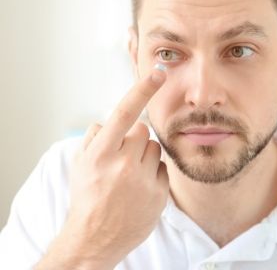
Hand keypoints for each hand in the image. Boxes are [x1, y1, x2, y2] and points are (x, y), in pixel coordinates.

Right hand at [36, 66, 167, 269]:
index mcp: (101, 153)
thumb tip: (111, 121)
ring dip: (144, 156)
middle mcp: (124, 164)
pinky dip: (152, 173)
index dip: (142, 90)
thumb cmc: (86, 195)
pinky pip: (162, 168)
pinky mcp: (159, 194)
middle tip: (122, 158)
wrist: (95, 239)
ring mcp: (144, 180)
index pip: (124, 112)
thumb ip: (96, 137)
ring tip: (129, 175)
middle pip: (142, 131)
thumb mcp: (80, 163)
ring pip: (154, 148)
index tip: (158, 74)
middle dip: (134, 139)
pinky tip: (139, 188)